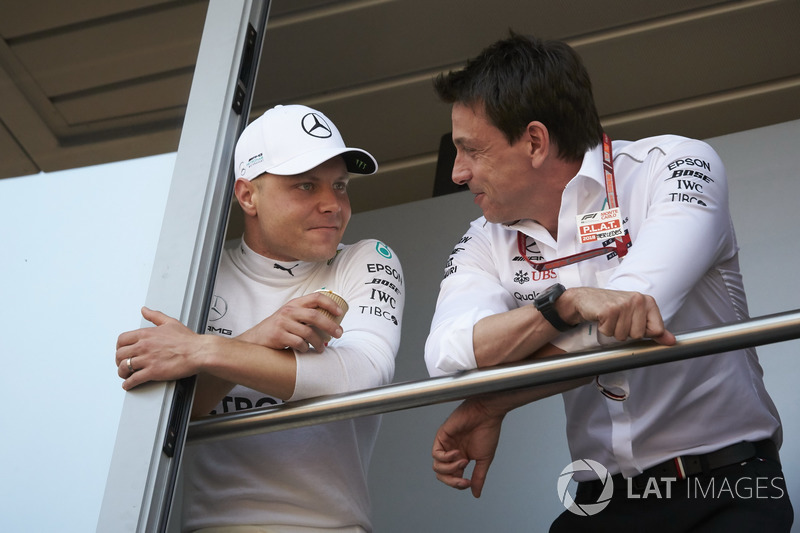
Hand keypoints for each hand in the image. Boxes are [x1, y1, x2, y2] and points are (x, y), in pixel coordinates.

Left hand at [115, 307, 204, 389]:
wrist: (199, 352)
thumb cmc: (188, 340)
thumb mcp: (170, 322)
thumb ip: (155, 316)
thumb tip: (145, 310)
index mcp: (146, 334)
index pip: (122, 339)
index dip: (119, 347)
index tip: (121, 350)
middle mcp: (144, 346)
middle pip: (120, 354)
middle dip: (118, 360)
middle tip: (122, 363)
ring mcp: (148, 359)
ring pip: (124, 367)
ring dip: (122, 373)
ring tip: (125, 375)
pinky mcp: (153, 372)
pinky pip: (134, 380)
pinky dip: (128, 384)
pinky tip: (129, 384)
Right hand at [239, 292, 344, 352]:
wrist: (256, 339)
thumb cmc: (279, 328)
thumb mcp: (290, 315)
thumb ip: (305, 314)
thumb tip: (332, 320)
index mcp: (294, 303)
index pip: (316, 297)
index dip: (330, 303)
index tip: (340, 313)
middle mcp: (288, 311)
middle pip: (315, 316)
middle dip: (330, 326)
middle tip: (339, 334)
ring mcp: (282, 323)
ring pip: (308, 333)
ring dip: (319, 342)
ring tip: (322, 348)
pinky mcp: (278, 336)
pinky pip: (299, 343)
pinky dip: (305, 348)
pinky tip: (305, 350)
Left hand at [432, 397, 504, 497]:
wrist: (487, 413)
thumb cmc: (487, 432)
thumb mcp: (483, 459)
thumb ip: (478, 477)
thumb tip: (476, 494)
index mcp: (461, 458)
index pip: (452, 477)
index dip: (458, 484)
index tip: (469, 483)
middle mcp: (451, 452)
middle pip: (441, 475)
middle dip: (451, 481)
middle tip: (464, 480)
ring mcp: (445, 445)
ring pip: (437, 466)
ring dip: (450, 469)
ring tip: (463, 461)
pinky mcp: (441, 436)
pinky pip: (436, 454)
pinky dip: (446, 458)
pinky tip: (457, 452)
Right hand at [560, 287, 675, 344]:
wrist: (586, 299)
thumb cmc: (612, 307)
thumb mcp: (636, 316)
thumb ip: (655, 329)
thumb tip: (672, 341)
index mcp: (647, 301)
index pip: (657, 330)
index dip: (643, 332)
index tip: (633, 323)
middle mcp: (638, 300)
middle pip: (639, 335)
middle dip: (626, 333)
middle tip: (618, 320)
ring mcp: (623, 304)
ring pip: (623, 335)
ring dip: (613, 331)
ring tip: (610, 319)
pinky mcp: (609, 310)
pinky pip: (610, 332)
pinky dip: (604, 329)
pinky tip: (602, 318)